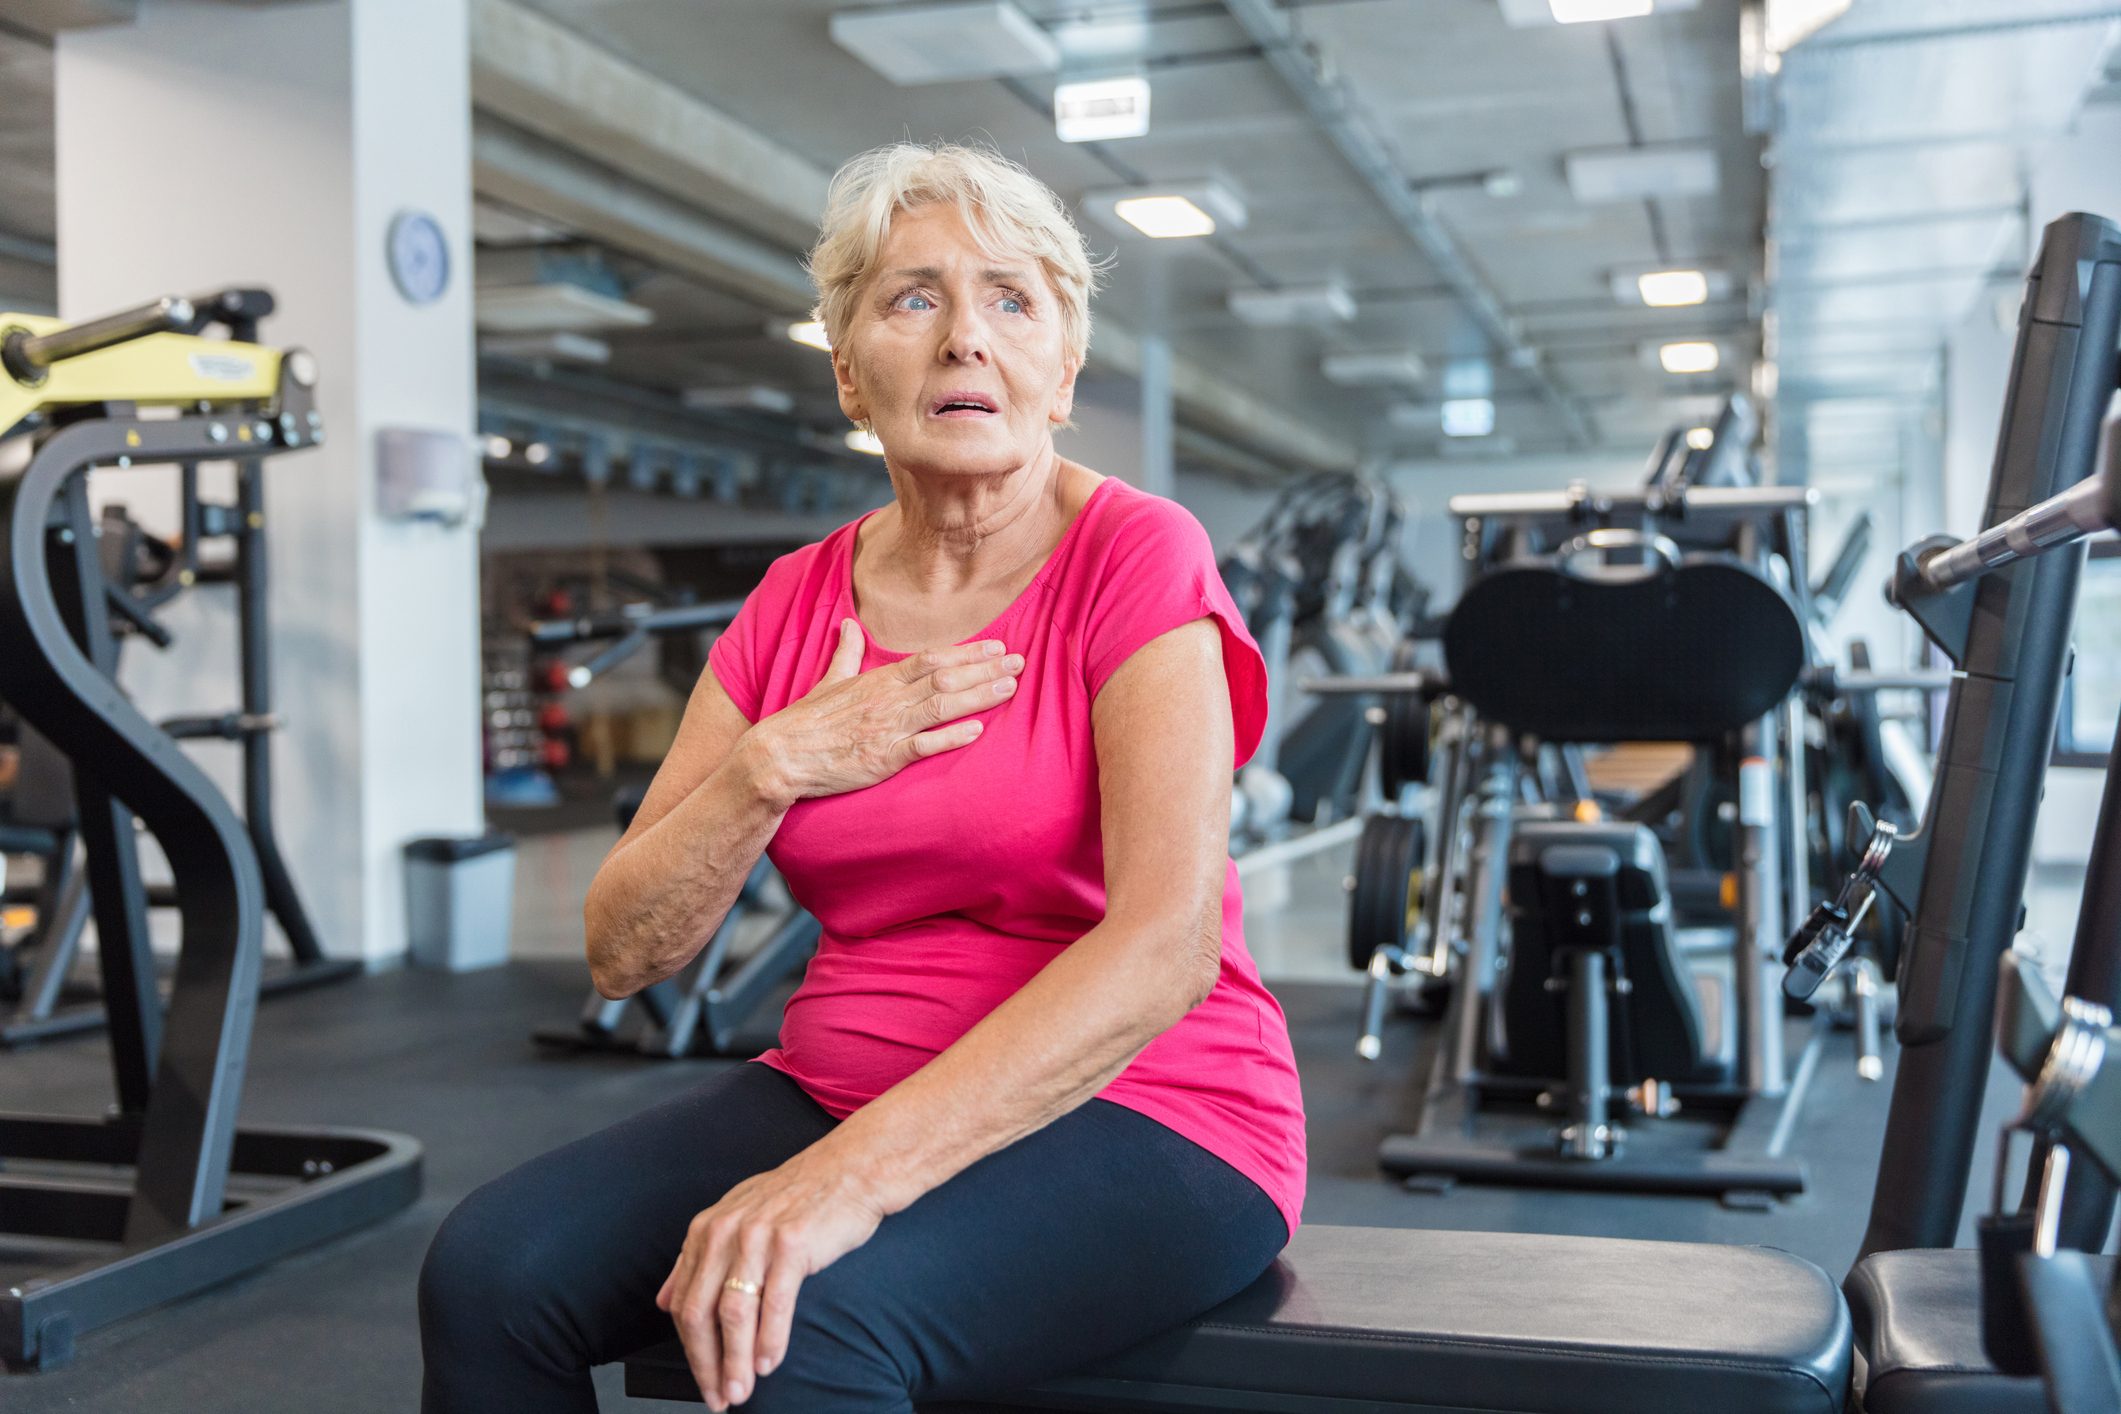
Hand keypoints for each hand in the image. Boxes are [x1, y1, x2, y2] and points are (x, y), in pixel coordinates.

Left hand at [656, 1144, 886, 1409]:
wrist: (852, 1170)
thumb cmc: (799, 1198)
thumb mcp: (737, 1217)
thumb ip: (698, 1258)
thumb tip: (664, 1301)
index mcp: (706, 1230)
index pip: (684, 1304)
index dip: (690, 1351)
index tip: (703, 1381)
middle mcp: (725, 1232)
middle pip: (700, 1313)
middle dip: (706, 1365)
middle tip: (719, 1397)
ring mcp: (757, 1237)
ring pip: (733, 1314)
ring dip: (735, 1361)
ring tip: (741, 1390)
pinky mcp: (791, 1243)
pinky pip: (775, 1302)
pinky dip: (770, 1339)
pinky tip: (770, 1362)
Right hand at [747, 619, 1022, 803]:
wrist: (780, 756)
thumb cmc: (804, 721)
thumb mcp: (827, 680)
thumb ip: (846, 653)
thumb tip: (848, 625)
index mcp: (877, 681)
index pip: (931, 660)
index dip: (967, 653)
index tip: (996, 647)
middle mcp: (887, 701)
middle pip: (945, 678)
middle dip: (985, 670)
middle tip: (1019, 662)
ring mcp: (887, 729)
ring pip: (941, 706)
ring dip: (979, 696)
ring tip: (1010, 688)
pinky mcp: (882, 759)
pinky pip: (922, 746)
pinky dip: (950, 737)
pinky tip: (976, 730)